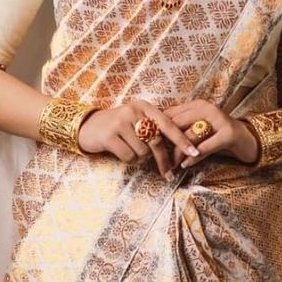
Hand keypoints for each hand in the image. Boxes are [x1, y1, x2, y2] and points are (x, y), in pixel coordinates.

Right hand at [77, 98, 202, 179]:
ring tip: (130, 153)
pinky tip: (121, 154)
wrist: (87, 126)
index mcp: (144, 107)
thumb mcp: (136, 121)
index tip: (194, 152)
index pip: (168, 124)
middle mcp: (133, 111)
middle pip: (157, 141)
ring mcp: (120, 122)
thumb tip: (178, 149)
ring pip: (143, 152)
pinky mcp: (109, 135)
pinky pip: (129, 157)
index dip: (182, 139)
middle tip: (169, 175)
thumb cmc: (117, 128)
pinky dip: (129, 161)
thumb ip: (153, 129)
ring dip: (140, 159)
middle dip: (164, 161)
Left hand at [163, 100, 259, 168]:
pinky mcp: (228, 134)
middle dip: (166, 143)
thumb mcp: (199, 129)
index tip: (150, 144)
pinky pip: (205, 147)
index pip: (170, 114)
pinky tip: (186, 165)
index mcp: (197, 105)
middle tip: (158, 158)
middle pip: (177, 124)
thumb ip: (181, 129)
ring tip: (172, 165)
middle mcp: (207, 108)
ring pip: (190, 136)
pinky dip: (194, 157)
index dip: (158, 130)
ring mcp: (219, 120)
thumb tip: (155, 137)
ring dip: (178, 153)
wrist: (247, 140)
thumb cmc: (217, 136)